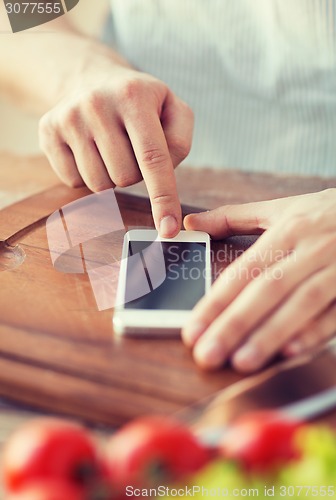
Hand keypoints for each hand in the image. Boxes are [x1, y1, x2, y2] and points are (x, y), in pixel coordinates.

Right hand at [39, 53, 192, 237]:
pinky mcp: (48, 132)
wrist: (90, 80)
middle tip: (131, 148)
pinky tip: (89, 150)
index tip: (168, 231)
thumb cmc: (139, 104)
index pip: (153, 157)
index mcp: (134, 95)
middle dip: (135, 175)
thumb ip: (179, 141)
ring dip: (111, 177)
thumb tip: (166, 181)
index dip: (163, 198)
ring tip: (110, 148)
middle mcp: (97, 104)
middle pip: (125, 177)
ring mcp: (68, 118)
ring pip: (99, 185)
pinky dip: (87, 176)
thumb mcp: (171, 108)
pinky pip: (73, 182)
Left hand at [182, 189, 335, 371]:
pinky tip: (291, 353)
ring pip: (301, 303)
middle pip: (268, 289)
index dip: (216, 301)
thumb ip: (232, 217)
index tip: (192, 330)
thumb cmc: (324, 213)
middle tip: (206, 354)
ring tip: (241, 362)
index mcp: (288, 229)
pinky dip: (315, 332)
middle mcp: (312, 249)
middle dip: (235, 324)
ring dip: (271, 334)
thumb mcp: (281, 208)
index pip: (245, 270)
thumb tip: (190, 224)